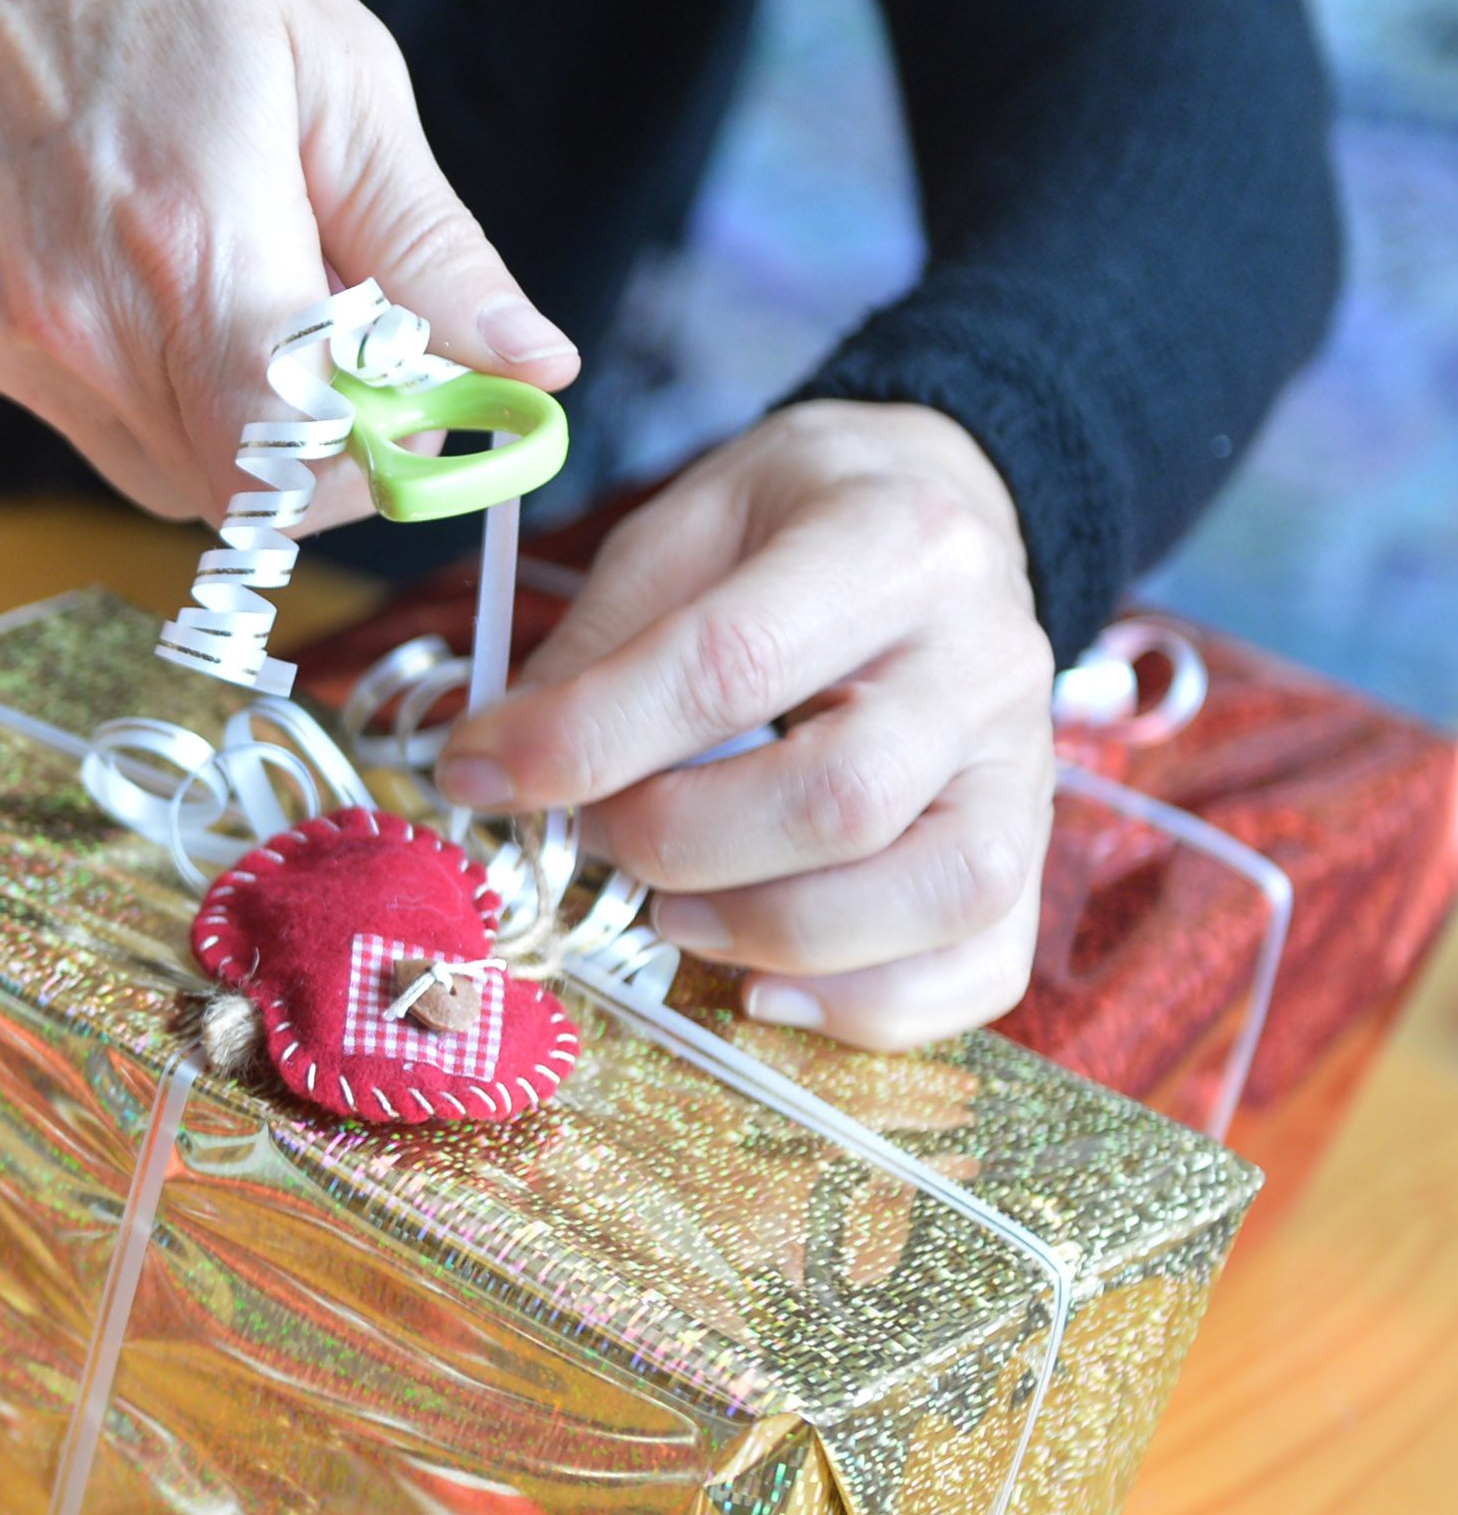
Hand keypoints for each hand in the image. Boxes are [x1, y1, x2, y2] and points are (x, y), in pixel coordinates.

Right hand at [0, 0, 575, 525]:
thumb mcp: (340, 69)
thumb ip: (429, 244)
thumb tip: (528, 365)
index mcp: (194, 243)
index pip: (293, 464)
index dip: (368, 463)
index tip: (412, 400)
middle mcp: (82, 315)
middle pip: (233, 486)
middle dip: (310, 439)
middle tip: (337, 329)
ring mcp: (7, 334)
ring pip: (159, 471)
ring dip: (226, 417)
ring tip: (237, 281)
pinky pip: (86, 420)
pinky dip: (145, 380)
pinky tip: (147, 266)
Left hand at [437, 403, 1056, 1050]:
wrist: (941, 509)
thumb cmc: (791, 524)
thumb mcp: (684, 527)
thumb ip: (599, 645)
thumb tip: (498, 769)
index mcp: (892, 542)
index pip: (731, 666)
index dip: (588, 741)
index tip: (481, 775)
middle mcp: (986, 656)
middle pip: (839, 800)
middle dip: (678, 845)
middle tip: (598, 839)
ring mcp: (1028, 763)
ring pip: (934, 894)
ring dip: (772, 935)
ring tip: (674, 915)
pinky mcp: (1034, 845)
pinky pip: (983, 963)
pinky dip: (869, 1006)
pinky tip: (765, 986)